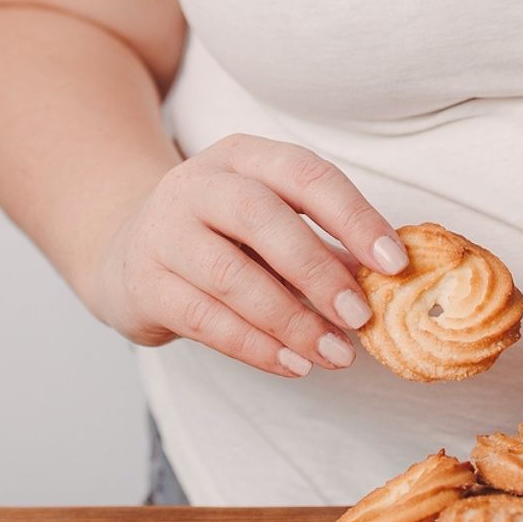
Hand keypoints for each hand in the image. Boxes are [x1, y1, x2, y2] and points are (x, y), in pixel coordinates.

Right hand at [82, 133, 407, 377]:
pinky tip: (293, 364)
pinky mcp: (146, 284)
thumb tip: (388, 284)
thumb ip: (323, 245)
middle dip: (319, 271)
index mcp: (243, 157)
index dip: (354, 217)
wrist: (127, 253)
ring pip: (232, 277)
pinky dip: (256, 347)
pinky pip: (206, 320)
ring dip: (291, 321)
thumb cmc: (222, 238)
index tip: (395, 263)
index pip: (305, 174)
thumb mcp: (269, 224)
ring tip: (334, 354)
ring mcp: (164, 232)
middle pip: (262, 219)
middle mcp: (197, 184)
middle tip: (360, 317)